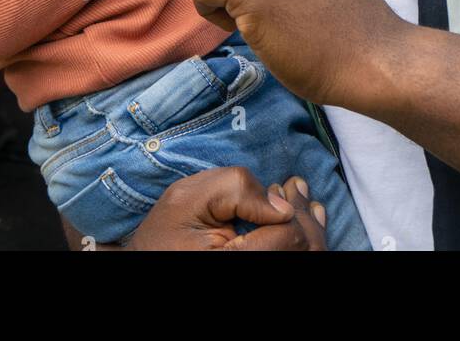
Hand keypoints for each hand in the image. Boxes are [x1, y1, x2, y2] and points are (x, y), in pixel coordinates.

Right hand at [111, 167, 327, 250]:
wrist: (149, 259)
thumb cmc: (166, 229)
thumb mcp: (190, 196)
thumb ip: (238, 190)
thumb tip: (283, 205)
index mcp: (231, 262)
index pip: (287, 238)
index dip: (292, 210)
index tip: (285, 187)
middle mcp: (248, 270)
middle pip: (303, 252)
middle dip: (306, 217)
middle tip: (298, 187)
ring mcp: (255, 272)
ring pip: (304, 259)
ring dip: (310, 230)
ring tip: (304, 202)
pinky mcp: (255, 269)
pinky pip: (291, 262)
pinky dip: (302, 244)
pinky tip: (301, 224)